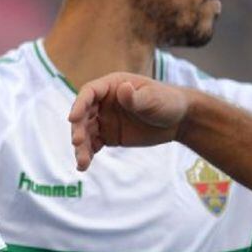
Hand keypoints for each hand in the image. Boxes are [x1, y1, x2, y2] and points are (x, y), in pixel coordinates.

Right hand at [68, 72, 189, 169]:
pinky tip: (84, 166)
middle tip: (78, 142)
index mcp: (112, 86)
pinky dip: (88, 154)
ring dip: (81, 147)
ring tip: (82, 163)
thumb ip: (136, 97)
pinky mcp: (108, 136)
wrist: (179, 120)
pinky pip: (93, 145)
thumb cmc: (167, 101)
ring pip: (86, 132)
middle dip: (78, 129)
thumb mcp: (153, 98)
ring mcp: (104, 120)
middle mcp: (103, 102)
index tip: (72, 118)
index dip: (79, 104)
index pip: (89, 93)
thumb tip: (122, 89)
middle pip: (83, 114)